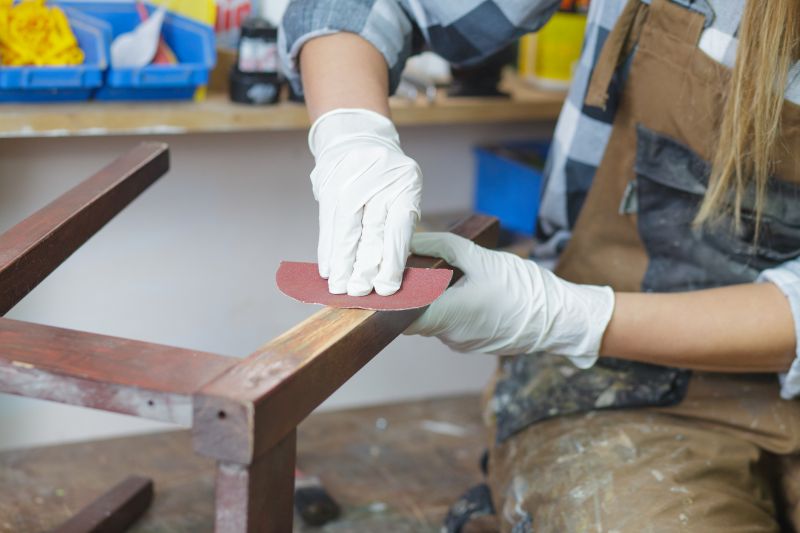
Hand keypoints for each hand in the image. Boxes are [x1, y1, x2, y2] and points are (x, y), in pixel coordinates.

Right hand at [309, 109, 421, 295]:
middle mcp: (379, 180)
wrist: (357, 136)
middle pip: (372, 230)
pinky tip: (328, 268)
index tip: (384, 287)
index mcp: (405, 184)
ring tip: (339, 286)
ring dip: (342, 261)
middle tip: (358, 291)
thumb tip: (387, 272)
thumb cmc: (385, 176)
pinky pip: (327, 222)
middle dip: (364, 264)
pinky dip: (328, 247)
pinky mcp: (329, 184)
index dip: (391, 259)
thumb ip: (397, 226)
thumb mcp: (401, 192)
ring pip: (346, 227)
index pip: (398, 227)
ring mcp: (351, 179)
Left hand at [405, 233, 614, 367]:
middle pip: (415, 314)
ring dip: (431, 297)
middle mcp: (451, 336)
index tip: (386, 278)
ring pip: (432, 318)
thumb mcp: (483, 258)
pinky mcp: (472, 342)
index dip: (390, 298)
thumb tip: (413, 239)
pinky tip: (459, 287)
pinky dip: (447, 306)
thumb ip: (445, 247)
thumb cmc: (524, 289)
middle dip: (411, 291)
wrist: (560, 320)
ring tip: (438, 272)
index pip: (401, 315)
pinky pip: (449, 324)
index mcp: (450, 316)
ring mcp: (462, 342)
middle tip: (410, 265)